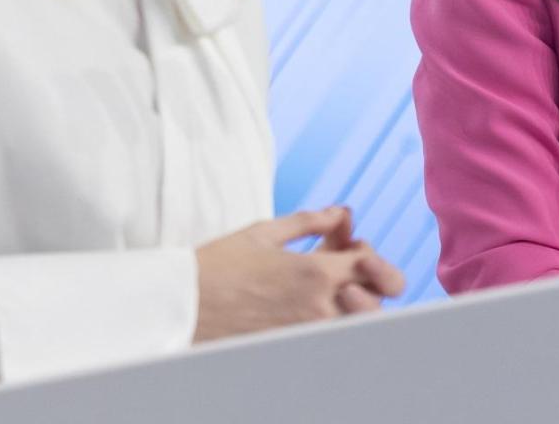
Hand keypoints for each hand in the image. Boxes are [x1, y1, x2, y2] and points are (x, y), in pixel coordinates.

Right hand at [192, 206, 405, 342]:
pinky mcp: (293, 345)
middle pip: (375, 298)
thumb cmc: (218, 265)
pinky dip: (331, 315)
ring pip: (356, 319)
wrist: (183, 305)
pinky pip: (328, 332)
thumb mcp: (264, 232)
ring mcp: (307, 330)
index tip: (347, 244)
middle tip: (349, 265)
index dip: (366, 251)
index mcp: (314, 274)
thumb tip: (342, 213)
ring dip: (353, 298)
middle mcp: (318, 306)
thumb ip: (310, 222)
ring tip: (329, 283)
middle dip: (372, 279)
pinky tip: (309, 299)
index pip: (370, 265)